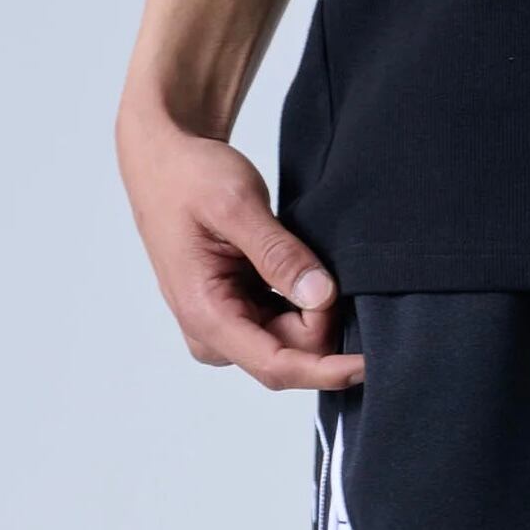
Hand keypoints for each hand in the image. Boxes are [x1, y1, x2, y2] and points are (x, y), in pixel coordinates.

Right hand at [117, 112, 363, 391]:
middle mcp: (213, 336)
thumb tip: (320, 294)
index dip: (326, 369)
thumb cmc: (186, 176)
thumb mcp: (234, 203)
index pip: (276, 365)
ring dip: (311, 310)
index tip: (366, 362)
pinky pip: (286, 326)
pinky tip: (297, 270)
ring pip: (293, 343)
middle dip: (319, 319)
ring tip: (297, 256)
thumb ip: (278, 253)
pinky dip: (303, 303)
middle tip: (316, 260)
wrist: (163, 159)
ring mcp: (226, 330)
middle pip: (292, 355)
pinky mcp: (238, 318)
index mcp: (205, 316)